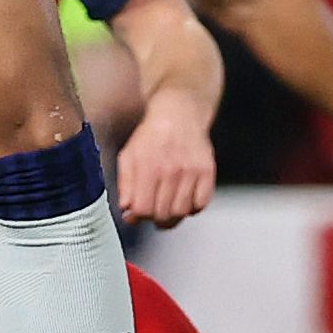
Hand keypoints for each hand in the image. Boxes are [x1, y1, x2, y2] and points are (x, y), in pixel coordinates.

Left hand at [116, 90, 218, 225]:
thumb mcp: (128, 156)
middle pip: (163, 214)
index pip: (143, 208)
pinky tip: (184, 198)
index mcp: (148, 166)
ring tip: (168, 207)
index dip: (138, 216)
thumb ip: (125, 185)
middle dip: (155, 217)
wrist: (178, 114)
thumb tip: (127, 211)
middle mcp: (171, 170)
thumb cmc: (151, 135)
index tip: (138, 212)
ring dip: (173, 215)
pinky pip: (201, 204)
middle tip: (154, 210)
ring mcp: (191, 172)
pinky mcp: (207, 172)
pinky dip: (192, 207)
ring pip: (182, 212)